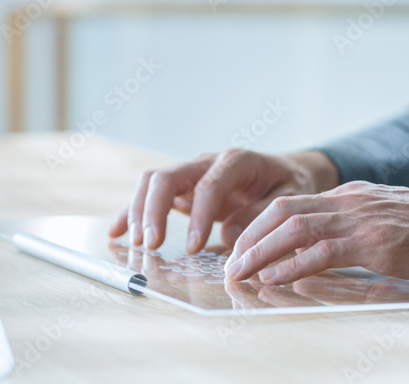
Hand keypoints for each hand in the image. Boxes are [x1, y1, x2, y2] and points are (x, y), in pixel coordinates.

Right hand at [108, 149, 338, 252]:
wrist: (288, 172)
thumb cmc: (291, 185)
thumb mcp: (290, 198)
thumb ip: (262, 214)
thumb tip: (229, 235)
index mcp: (237, 161)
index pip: (210, 184)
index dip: (200, 215)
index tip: (195, 247)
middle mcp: (208, 161)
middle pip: (169, 176)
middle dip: (155, 210)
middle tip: (153, 244)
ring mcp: (191, 172)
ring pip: (153, 181)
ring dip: (139, 211)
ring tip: (137, 244)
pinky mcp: (182, 187)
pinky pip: (150, 194)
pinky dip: (131, 212)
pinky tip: (117, 232)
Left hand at [224, 181, 408, 285]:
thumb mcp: (389, 219)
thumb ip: (356, 229)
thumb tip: (324, 251)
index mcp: (351, 195)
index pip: (291, 203)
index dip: (259, 225)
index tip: (240, 247)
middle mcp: (350, 200)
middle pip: (282, 210)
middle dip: (248, 236)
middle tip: (228, 261)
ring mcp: (362, 218)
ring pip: (294, 227)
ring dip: (260, 251)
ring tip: (239, 271)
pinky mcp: (376, 241)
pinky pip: (322, 251)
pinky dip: (291, 265)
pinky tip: (273, 277)